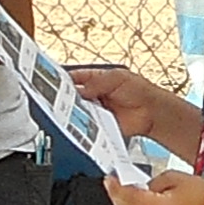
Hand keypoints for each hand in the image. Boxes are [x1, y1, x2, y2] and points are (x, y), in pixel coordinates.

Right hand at [68, 62, 184, 118]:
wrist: (151, 112)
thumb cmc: (138, 90)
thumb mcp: (117, 78)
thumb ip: (98, 82)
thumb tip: (81, 89)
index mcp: (94, 80)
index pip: (73, 78)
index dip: (62, 80)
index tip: (52, 82)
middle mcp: (92, 95)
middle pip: (72, 96)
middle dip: (65, 98)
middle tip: (61, 100)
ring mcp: (94, 111)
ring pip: (77, 112)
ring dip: (74, 112)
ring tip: (72, 111)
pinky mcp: (99, 125)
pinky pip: (87, 126)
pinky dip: (83, 125)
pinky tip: (82, 123)